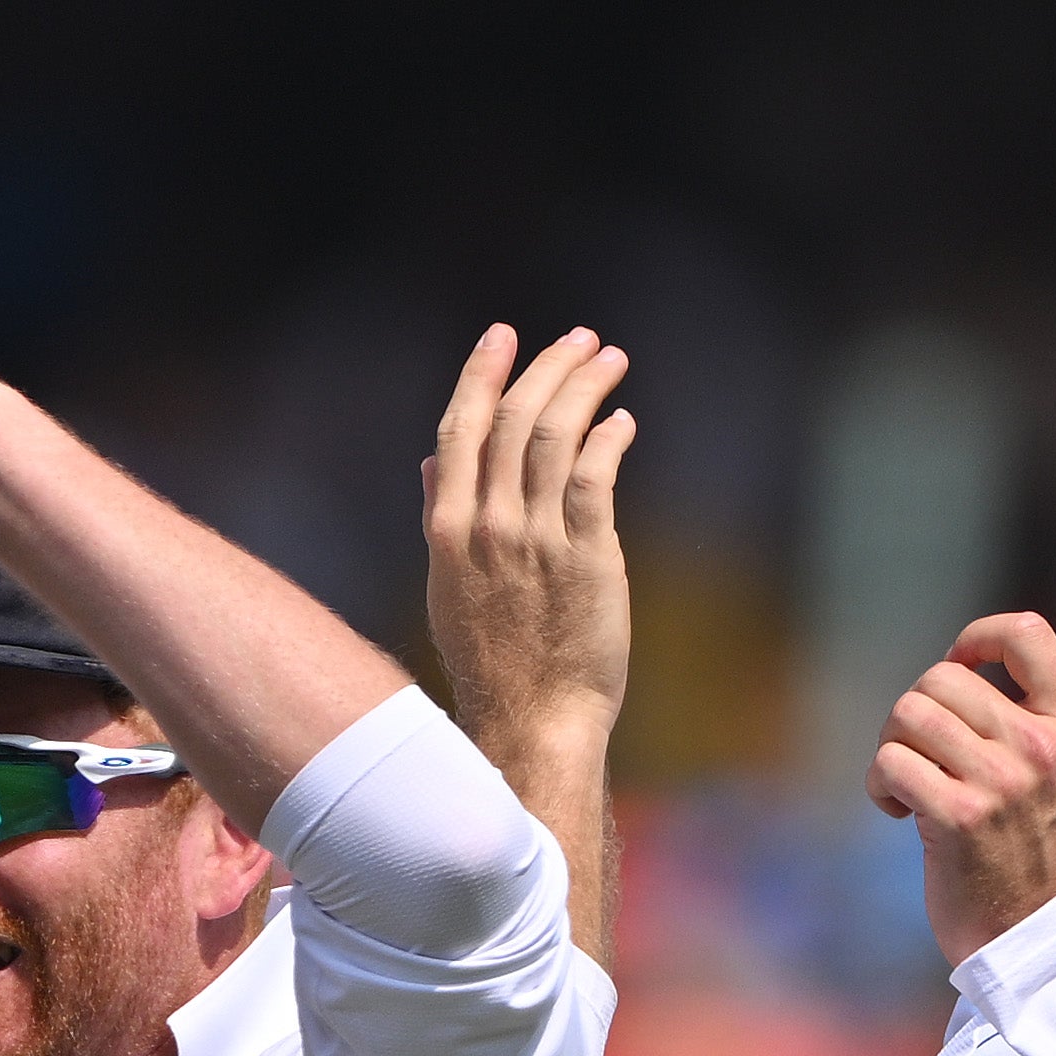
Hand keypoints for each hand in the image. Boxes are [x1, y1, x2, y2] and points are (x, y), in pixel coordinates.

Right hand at [426, 325, 635, 771]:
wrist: (532, 719)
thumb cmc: (493, 660)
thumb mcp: (449, 585)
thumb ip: (440, 515)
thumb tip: (433, 461)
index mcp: (447, 527)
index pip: (460, 429)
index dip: (481, 374)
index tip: (502, 336)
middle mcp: (487, 525)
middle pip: (513, 419)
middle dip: (547, 367)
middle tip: (580, 339)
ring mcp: (537, 539)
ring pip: (556, 435)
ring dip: (584, 387)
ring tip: (609, 360)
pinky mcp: (588, 557)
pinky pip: (596, 476)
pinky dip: (610, 438)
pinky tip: (623, 421)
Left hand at [869, 612, 1055, 963]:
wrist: (1038, 937)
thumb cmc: (1049, 857)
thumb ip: (1054, 722)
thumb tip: (1006, 668)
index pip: (1027, 634)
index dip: (977, 638)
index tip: (960, 667)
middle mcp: (1041, 747)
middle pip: (943, 678)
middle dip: (916, 712)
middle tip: (922, 753)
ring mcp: (1001, 782)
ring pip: (909, 714)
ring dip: (894, 747)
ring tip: (909, 783)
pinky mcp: (958, 818)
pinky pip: (892, 763)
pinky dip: (881, 784)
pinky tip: (899, 810)